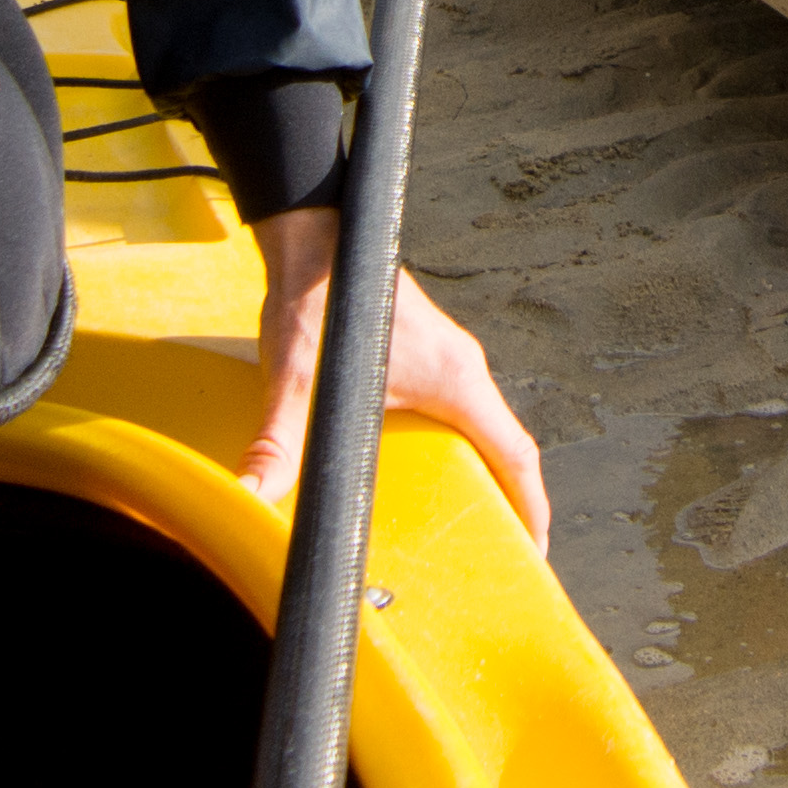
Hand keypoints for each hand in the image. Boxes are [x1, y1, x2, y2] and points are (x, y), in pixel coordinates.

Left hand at [235, 205, 550, 540]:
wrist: (311, 236)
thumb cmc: (314, 298)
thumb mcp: (295, 382)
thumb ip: (276, 444)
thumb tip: (253, 493)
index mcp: (454, 380)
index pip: (516, 453)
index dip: (531, 508)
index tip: (534, 550)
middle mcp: (463, 368)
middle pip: (505, 446)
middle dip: (509, 501)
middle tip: (497, 551)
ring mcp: (448, 357)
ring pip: (483, 426)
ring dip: (484, 471)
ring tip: (466, 519)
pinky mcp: (427, 352)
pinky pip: (460, 408)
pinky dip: (459, 444)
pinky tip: (424, 465)